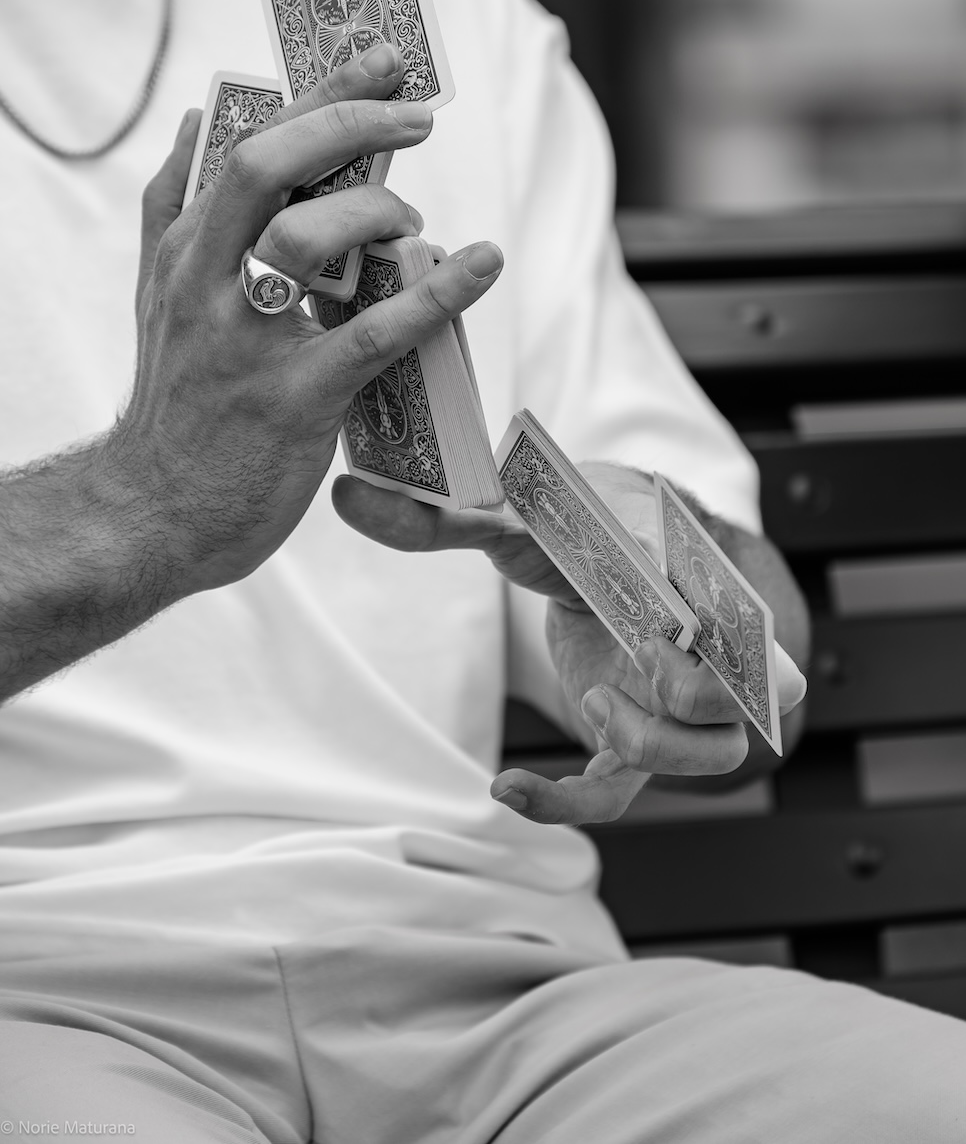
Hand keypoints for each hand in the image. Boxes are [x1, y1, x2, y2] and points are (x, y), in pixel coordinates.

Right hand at [117, 47, 503, 599]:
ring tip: (414, 224)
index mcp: (182, 250)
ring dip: (377, 211)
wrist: (151, 512)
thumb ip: (175, 206)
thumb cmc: (176, 401)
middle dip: (348, 119)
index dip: (316, 92)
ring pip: (308, 239)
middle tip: (415, 109)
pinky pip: (372, 334)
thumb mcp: (156, 293)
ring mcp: (245, 341)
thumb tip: (201, 116)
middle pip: (268, 165)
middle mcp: (204, 282)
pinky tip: (483, 264)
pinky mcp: (292, 401)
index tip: (378, 58)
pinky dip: (435, 294)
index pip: (243, 142)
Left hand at [333, 461, 806, 824]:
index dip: (722, 655)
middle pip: (742, 712)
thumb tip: (345, 497)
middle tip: (630, 667)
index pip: (749, 638)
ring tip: (595, 703)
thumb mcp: (523, 518)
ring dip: (655, 748)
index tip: (659, 635)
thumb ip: (443, 515)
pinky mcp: (629, 737)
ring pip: (713, 758)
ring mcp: (673, 700)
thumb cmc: (583, 524)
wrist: (615, 541)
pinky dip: (566, 801)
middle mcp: (705, 649)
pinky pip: (618, 794)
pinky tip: (505, 784)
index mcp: (698, 588)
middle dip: (688, 706)